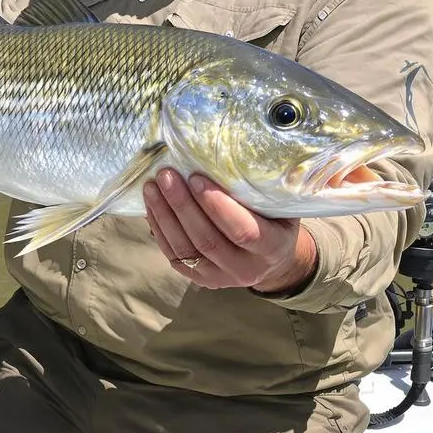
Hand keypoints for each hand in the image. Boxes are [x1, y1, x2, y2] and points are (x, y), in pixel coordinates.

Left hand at [143, 169, 317, 292]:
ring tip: (152, 186)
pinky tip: (151, 205)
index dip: (217, 206)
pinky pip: (174, 254)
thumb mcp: (281, 206)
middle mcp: (245, 269)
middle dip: (182, 205)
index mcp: (271, 249)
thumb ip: (264, 189)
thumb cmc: (276, 222)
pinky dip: (159, 228)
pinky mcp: (199, 279)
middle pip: (207, 240)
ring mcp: (220, 277)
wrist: (272, 262)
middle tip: (166, 176)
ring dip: (164, 215)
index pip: (243, 231)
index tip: (196, 178)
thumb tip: (235, 154)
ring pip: (185, 249)